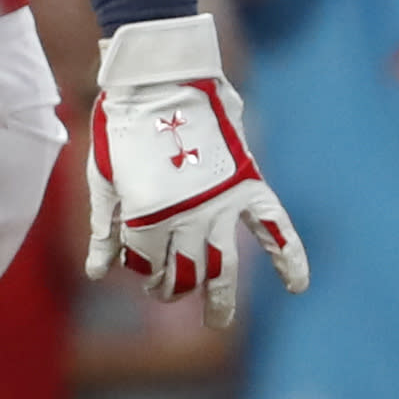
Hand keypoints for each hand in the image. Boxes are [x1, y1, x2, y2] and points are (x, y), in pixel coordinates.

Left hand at [85, 14, 310, 325]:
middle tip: (165, 293)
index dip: (139, 269)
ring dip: (219, 299)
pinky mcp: (246, 184)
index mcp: (146, 216)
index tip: (137, 266)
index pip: (146, 263)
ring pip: (222, 266)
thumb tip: (100, 274)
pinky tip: (298, 286)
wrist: (160, 75)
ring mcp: (219, 203)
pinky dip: (289, 256)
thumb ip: (105, 227)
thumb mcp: (102, 177)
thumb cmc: (123, 125)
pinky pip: (274, 227)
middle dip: (170, 289)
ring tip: (218, 323)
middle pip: (182, 273)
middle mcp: (186, 217)